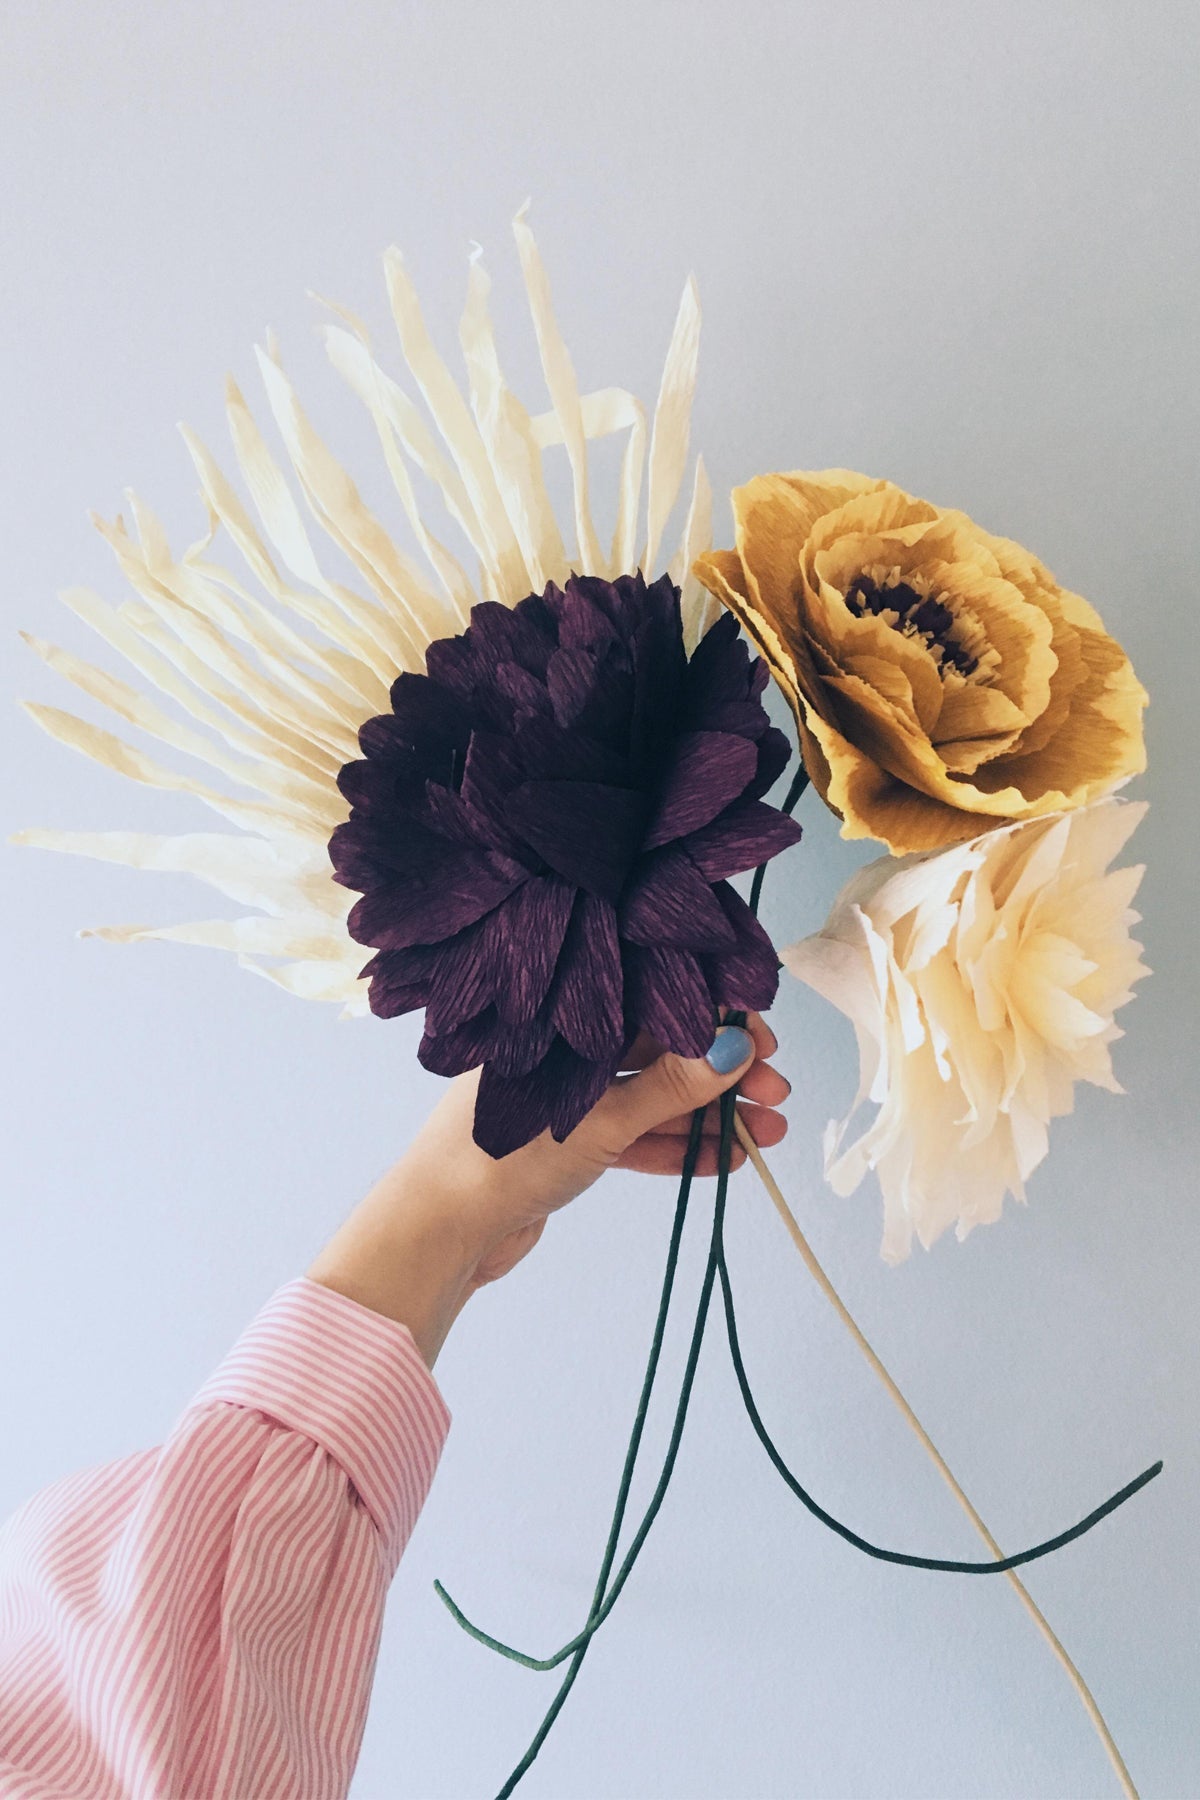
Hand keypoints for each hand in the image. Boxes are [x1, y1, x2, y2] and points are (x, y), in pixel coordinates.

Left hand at [307, 1016, 787, 1368]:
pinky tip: (729, 1158)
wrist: (439, 1231)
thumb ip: (670, 1086)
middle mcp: (565, 1053)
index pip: (652, 1003)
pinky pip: (637, 1139)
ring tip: (771, 1131)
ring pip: (655, 1098)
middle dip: (723, 1072)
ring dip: (711, 1114)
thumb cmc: (503, 1156)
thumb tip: (736, 1047)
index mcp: (563, 1023)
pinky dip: (679, 1147)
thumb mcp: (601, 1118)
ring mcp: (567, 1102)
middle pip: (661, 1052)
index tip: (762, 1036)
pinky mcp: (568, 1150)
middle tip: (777, 1090)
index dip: (713, 1017)